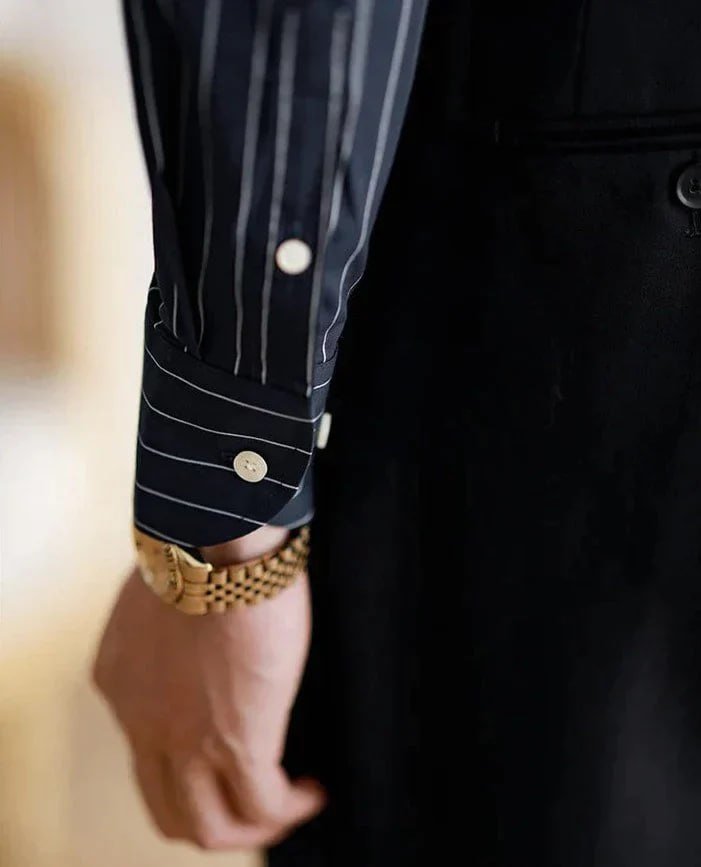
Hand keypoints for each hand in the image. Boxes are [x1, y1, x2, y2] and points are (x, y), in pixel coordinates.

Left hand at [92, 527, 324, 849]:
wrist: (218, 540)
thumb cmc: (201, 545)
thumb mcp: (164, 591)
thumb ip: (172, 624)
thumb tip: (204, 625)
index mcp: (119, 681)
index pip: (146, 751)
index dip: (190, 762)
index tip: (227, 746)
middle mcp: (140, 723)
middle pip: (169, 810)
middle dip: (214, 814)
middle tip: (255, 795)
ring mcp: (184, 740)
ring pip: (209, 827)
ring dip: (251, 826)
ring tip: (289, 804)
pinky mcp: (237, 741)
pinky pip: (262, 804)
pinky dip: (289, 807)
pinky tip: (313, 788)